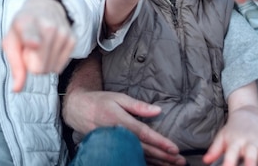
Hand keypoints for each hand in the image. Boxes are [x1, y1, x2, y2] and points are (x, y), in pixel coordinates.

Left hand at [3, 0, 74, 91]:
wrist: (45, 7)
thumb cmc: (24, 27)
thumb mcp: (11, 41)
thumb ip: (14, 65)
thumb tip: (17, 89)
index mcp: (26, 23)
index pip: (32, 35)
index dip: (33, 41)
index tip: (34, 43)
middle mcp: (48, 26)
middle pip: (39, 68)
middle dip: (31, 64)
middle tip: (29, 49)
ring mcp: (63, 33)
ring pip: (50, 70)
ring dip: (43, 63)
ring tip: (40, 46)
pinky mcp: (73, 40)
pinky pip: (59, 68)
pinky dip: (52, 61)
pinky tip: (49, 47)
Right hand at [63, 88, 184, 164]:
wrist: (77, 110)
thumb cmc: (100, 101)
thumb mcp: (118, 98)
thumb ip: (138, 106)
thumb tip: (158, 110)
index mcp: (120, 121)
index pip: (143, 134)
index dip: (159, 142)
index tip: (174, 149)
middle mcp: (117, 136)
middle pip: (143, 149)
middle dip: (163, 156)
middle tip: (180, 161)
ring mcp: (113, 145)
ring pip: (137, 157)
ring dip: (157, 162)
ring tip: (172, 165)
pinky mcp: (111, 149)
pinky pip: (129, 158)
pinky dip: (143, 163)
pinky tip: (155, 165)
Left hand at [203, 106, 257, 165]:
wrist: (248, 115)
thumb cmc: (233, 130)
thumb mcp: (222, 137)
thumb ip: (214, 149)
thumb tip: (205, 161)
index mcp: (235, 141)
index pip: (231, 153)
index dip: (229, 162)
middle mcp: (250, 143)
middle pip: (251, 155)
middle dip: (251, 164)